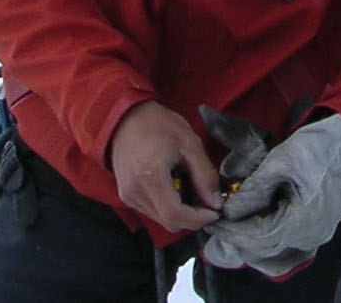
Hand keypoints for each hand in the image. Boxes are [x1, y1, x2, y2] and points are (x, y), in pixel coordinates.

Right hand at [106, 100, 220, 232]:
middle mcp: (135, 192)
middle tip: (206, 198)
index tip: (214, 211)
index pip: (175, 215)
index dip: (198, 219)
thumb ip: (204, 174)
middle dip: (192, 217)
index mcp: (151, 177)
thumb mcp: (189, 143)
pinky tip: (174, 186)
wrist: (126, 118)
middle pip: (169, 222)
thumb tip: (215, 202)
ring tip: (189, 187)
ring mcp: (128, 196)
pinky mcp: (125, 195)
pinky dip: (167, 206)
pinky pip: (151, 211)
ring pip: (161, 219)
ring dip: (180, 212)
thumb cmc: (158, 125)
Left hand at [202, 113, 340, 276]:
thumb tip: (231, 211)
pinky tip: (257, 220)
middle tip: (220, 222)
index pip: (259, 238)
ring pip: (276, 246)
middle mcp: (311, 234)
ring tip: (236, 220)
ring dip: (253, 235)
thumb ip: (254, 190)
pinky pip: (288, 240)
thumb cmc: (316, 149)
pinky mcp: (318, 228)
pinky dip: (269, 233)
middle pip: (267, 247)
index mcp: (303, 219)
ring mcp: (317, 234)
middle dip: (240, 235)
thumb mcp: (280, 161)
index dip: (233, 232)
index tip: (213, 223)